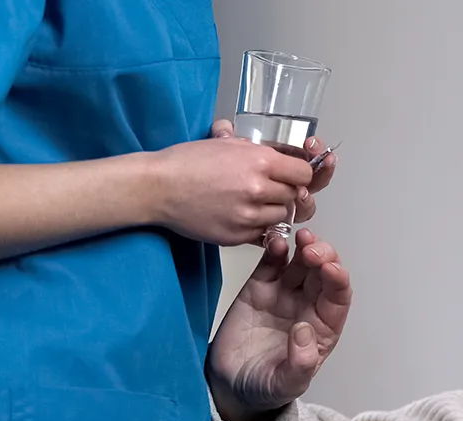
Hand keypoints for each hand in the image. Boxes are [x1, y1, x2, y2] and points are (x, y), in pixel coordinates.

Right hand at [148, 126, 312, 245]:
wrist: (157, 187)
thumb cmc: (187, 162)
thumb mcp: (226, 143)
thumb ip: (258, 150)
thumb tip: (282, 154)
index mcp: (259, 161)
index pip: (305, 174)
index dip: (299, 175)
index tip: (291, 175)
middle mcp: (258, 188)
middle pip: (296, 196)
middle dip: (285, 192)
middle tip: (266, 188)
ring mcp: (249, 215)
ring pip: (283, 217)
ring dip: (273, 210)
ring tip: (250, 201)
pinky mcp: (239, 235)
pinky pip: (264, 233)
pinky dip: (258, 225)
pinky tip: (239, 213)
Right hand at [206, 229, 351, 420]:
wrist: (229, 385)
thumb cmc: (265, 387)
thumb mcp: (285, 384)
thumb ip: (299, 364)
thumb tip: (304, 332)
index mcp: (322, 329)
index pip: (338, 299)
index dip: (338, 282)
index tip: (331, 270)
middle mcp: (308, 307)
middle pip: (323, 275)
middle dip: (324, 257)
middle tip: (313, 249)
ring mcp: (284, 294)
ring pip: (301, 263)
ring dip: (305, 248)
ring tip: (300, 238)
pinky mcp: (259, 287)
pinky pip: (272, 263)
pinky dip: (276, 250)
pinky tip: (276, 241)